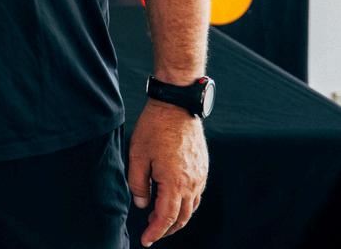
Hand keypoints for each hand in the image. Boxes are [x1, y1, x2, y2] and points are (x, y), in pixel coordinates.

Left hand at [127, 100, 208, 245]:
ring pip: (192, 207)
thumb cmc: (155, 128)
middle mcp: (192, 183)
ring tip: (160, 220)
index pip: (166, 218)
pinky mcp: (203, 168)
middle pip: (182, 217)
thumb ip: (138, 184)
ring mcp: (200, 175)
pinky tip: (174, 201)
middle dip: (166, 229)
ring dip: (177, 218)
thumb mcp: (137, 155)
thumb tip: (141, 204)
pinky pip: (197, 194)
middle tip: (151, 233)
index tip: (145, 241)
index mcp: (175, 183)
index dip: (155, 232)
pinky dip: (186, 204)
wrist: (176, 105)